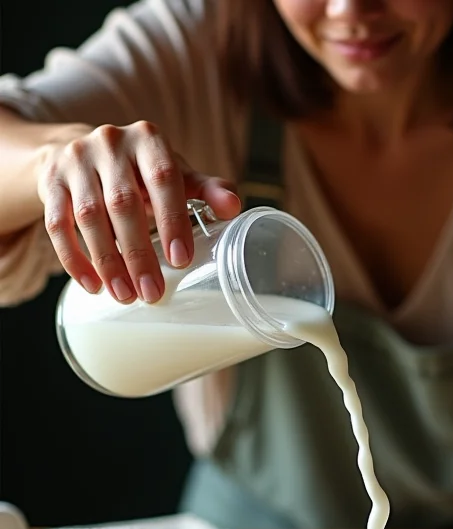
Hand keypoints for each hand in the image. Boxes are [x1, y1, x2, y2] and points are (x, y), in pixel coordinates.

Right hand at [37, 120, 240, 302]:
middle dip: (138, 253)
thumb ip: (205, 189)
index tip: (179, 260)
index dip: (172, 220)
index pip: (163, 179)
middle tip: (151, 293)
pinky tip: (92, 285)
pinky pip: (57, 224)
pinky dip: (74, 259)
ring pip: (88, 217)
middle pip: (123, 204)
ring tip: (125, 296)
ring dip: (108, 262)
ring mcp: (74, 160)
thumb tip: (234, 207)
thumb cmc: (142, 170)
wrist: (83, 151)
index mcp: (148, 140)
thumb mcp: (176, 173)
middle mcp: (109, 143)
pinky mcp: (50, 182)